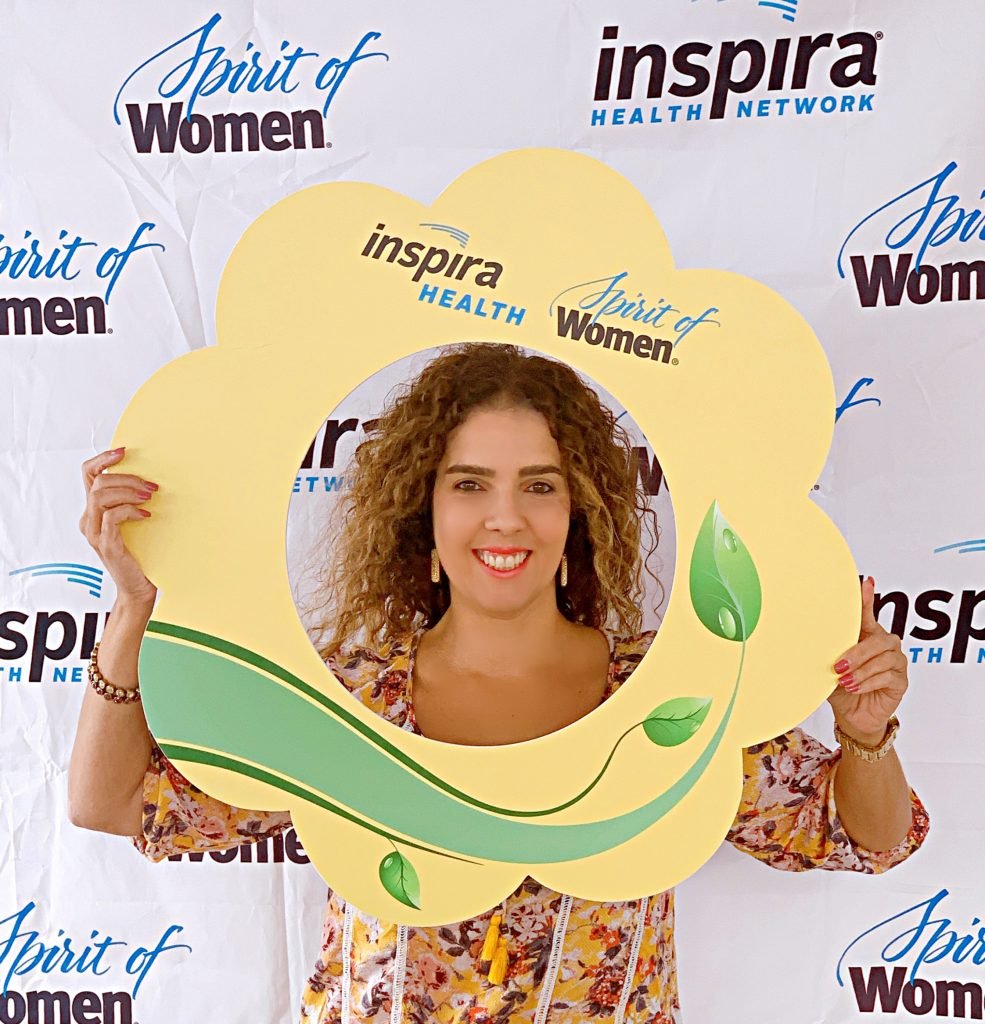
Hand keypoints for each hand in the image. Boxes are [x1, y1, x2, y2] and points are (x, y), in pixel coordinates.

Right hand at [79, 448, 158, 607]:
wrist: (139, 587)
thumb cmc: (141, 553)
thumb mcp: (135, 521)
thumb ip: (133, 501)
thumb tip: (150, 476)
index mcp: (93, 511)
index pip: (88, 475)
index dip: (103, 459)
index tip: (124, 452)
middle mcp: (89, 520)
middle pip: (98, 482)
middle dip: (127, 478)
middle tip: (152, 486)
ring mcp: (95, 533)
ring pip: (101, 496)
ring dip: (128, 491)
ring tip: (149, 497)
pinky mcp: (106, 544)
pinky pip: (112, 517)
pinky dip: (130, 510)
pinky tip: (146, 514)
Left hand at [827, 576, 907, 743]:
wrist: (852, 715)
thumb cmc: (841, 686)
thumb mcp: (829, 666)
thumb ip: (827, 651)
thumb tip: (807, 641)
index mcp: (866, 635)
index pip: (867, 614)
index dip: (866, 598)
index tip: (865, 582)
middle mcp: (884, 644)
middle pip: (878, 639)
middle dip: (857, 652)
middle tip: (838, 665)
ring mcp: (895, 661)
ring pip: (883, 658)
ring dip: (861, 670)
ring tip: (844, 681)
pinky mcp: (900, 680)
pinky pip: (887, 676)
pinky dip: (868, 682)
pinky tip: (855, 688)